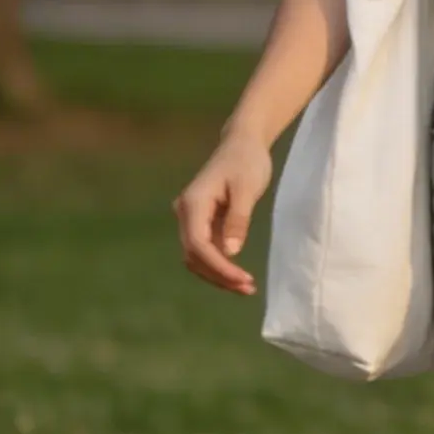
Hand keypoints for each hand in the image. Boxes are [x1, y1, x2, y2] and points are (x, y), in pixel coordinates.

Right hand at [173, 131, 272, 294]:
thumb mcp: (246, 189)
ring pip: (197, 257)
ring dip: (218, 275)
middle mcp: (186, 213)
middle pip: (194, 255)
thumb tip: (230, 252)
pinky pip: (205, 251)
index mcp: (193, 203)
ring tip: (246, 287)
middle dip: (219, 275)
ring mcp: (191, 219)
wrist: (242, 144)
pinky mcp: (201, 223)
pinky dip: (219, 266)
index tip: (243, 279)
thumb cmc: (246, 162)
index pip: (198, 245)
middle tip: (248, 288)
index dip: (218, 267)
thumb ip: (238, 219)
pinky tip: (238, 276)